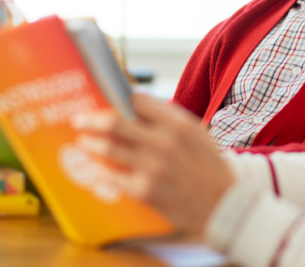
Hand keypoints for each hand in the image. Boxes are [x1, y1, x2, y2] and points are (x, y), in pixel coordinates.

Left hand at [72, 94, 234, 235]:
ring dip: (90, 143)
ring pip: (109, 149)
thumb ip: (169, 116)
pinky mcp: (146, 191)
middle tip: (79, 120)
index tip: (102, 99)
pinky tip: (96, 168)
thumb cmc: (209, 166)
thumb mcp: (196, 133)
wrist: (225, 205)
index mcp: (177, 125)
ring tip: (83, 142)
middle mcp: (164, 143)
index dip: (116, 99)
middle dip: (91, 120)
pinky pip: (113, 177)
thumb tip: (137, 101)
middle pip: (115, 123)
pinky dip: (102, 170)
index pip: (136, 101)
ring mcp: (153, 168)